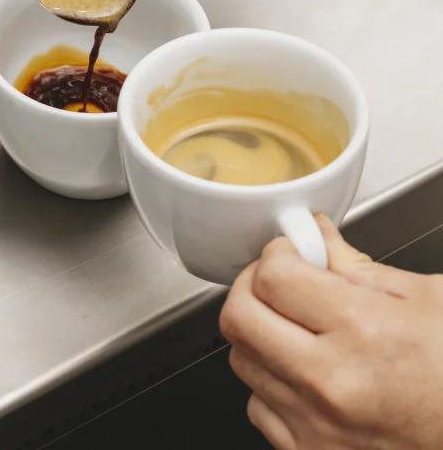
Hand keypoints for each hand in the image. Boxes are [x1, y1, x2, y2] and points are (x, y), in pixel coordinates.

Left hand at [221, 217, 442, 448]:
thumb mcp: (425, 298)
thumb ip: (356, 265)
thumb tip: (316, 236)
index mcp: (362, 330)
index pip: (273, 277)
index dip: (278, 253)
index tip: (293, 252)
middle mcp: (330, 383)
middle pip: (239, 318)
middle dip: (253, 285)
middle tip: (280, 278)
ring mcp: (316, 427)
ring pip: (241, 361)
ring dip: (261, 332)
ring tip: (297, 325)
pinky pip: (257, 407)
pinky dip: (271, 382)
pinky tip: (304, 370)